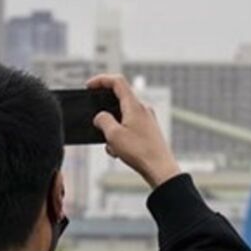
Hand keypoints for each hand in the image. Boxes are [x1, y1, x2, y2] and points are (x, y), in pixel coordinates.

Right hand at [86, 74, 181, 188]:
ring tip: (113, 147)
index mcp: (134, 105)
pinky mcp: (149, 133)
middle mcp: (143, 110)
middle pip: (118, 101)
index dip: (101, 80)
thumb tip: (101, 117)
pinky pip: (129, 130)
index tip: (89, 86)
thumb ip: (102, 120)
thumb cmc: (141, 152)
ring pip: (122, 119)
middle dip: (105, 114)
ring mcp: (147, 121)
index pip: (117, 81)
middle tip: (98, 126)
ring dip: (112, 131)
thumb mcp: (113, 135)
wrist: (161, 171)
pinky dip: (121, 139)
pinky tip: (120, 153)